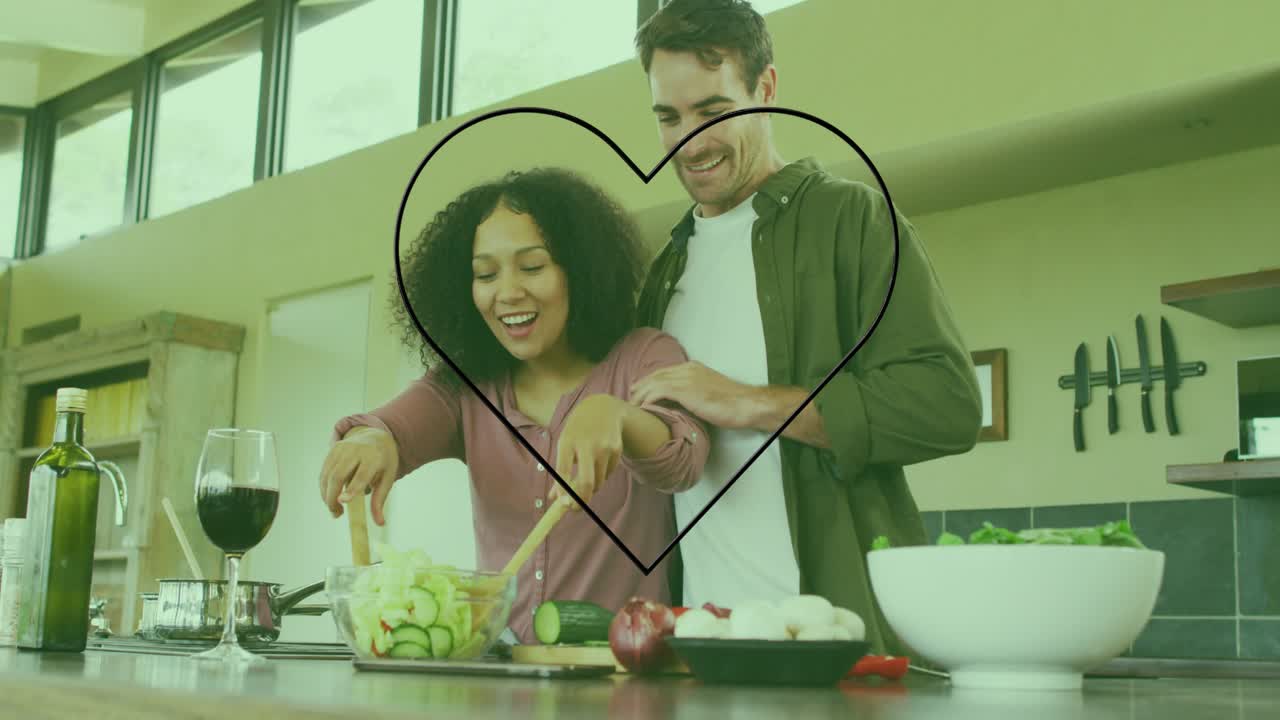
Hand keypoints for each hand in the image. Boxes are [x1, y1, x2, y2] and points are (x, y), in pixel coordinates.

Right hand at [319, 426, 398, 525]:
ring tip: (334, 510)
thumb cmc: (383, 461)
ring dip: (327, 495)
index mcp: (374, 457)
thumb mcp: (387, 478)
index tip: (343, 501)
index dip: (352, 488)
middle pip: (338, 475)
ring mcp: (343, 448)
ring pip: (328, 474)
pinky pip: (324, 471)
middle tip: (336, 514)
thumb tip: (380, 523)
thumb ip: (380, 500)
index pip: (362, 474)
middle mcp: (356, 450)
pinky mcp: (333, 449)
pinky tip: (330, 498)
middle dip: (333, 497)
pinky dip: (324, 486)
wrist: (376, 436)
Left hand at [549, 394, 627, 510]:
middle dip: (581, 500)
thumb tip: (554, 499)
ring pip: (598, 481)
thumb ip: (560, 471)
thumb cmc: (577, 432)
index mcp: (567, 442)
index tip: (562, 504)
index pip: (562, 471)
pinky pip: (608, 474)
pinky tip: (599, 461)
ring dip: (592, 487)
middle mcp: (587, 444)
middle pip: (586, 482)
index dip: (562, 490)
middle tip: (575, 509)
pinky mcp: (616, 449)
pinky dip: (602, 476)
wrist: (602, 410)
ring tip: (587, 476)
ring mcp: (604, 447)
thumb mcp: (565, 444)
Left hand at [629, 361, 755, 429]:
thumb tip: (686, 403)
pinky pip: (659, 392)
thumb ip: (696, 392)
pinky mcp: (685, 390)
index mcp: (693, 367)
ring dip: (640, 394)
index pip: (665, 371)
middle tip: (630, 396)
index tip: (640, 390)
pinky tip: (642, 408)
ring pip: (654, 382)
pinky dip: (648, 399)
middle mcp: (687, 369)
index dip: (650, 381)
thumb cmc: (733, 403)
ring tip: (632, 405)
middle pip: (656, 375)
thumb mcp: (711, 392)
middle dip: (641, 386)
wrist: (745, 404)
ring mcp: (686, 378)